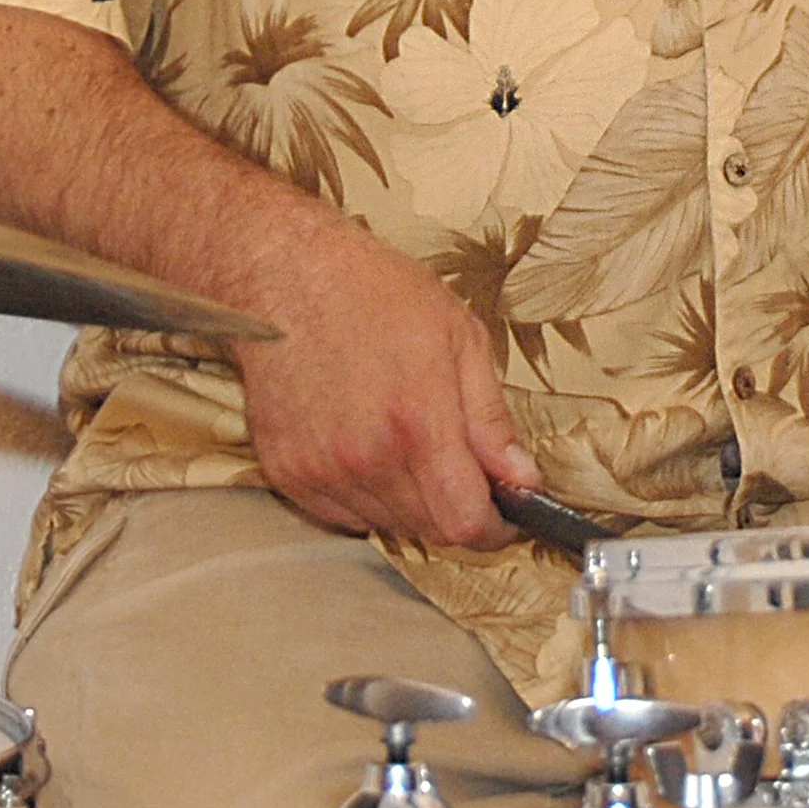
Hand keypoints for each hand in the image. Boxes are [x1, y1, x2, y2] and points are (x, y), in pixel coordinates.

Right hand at [233, 214, 537, 548]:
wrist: (288, 276)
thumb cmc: (376, 294)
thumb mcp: (460, 337)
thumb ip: (492, 419)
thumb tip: (523, 480)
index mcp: (418, 423)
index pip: (464, 523)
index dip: (494, 527)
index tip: (503, 512)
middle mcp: (366, 457)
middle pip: (428, 531)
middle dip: (456, 509)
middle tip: (459, 466)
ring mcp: (320, 470)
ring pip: (386, 526)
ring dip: (410, 503)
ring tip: (406, 442)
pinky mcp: (285, 472)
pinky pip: (341, 515)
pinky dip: (365, 497)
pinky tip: (367, 446)